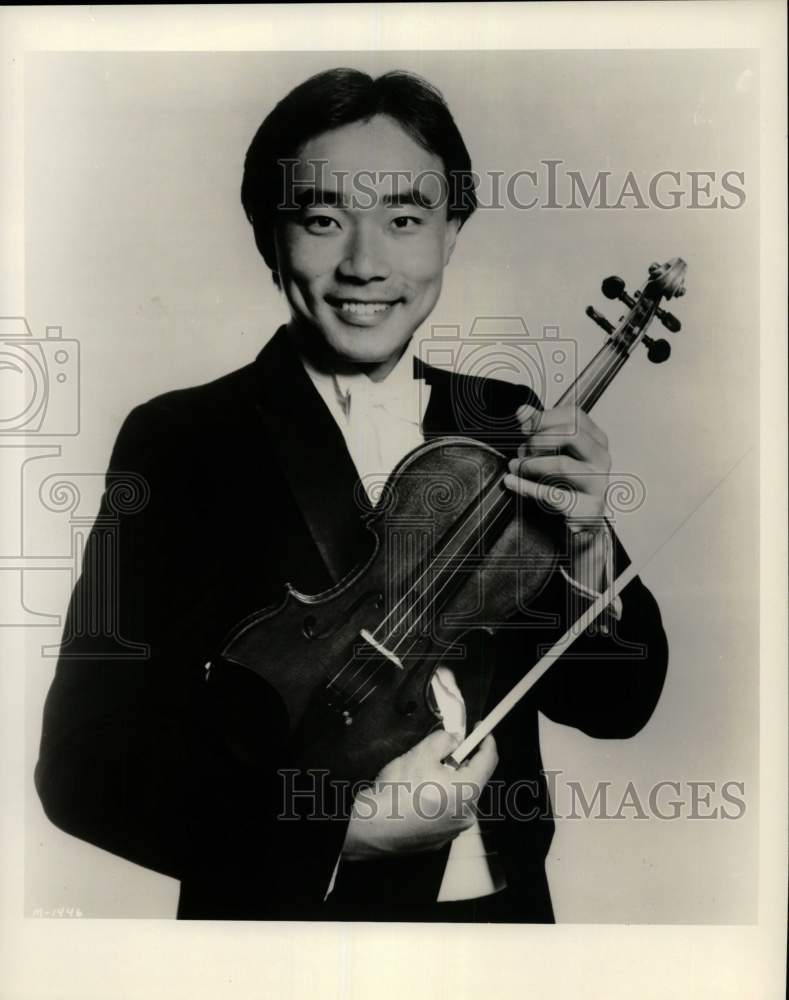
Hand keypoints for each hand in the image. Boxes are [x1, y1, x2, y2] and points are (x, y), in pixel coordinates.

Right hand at [341, 729, 497, 858]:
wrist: (371, 826)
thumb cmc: (397, 790)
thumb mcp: (421, 753)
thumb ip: (444, 740)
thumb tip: (455, 740)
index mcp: (468, 791)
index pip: (489, 761)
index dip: (487, 742)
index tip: (483, 732)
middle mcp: (467, 815)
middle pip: (473, 781)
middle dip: (461, 765)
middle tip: (441, 756)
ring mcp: (453, 831)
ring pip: (458, 799)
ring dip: (448, 785)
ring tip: (422, 779)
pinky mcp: (439, 841)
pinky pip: (446, 815)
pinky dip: (438, 803)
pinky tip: (417, 798)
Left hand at [504, 403, 612, 589]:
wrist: (579, 525)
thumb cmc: (565, 485)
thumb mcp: (551, 455)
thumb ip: (538, 432)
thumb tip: (522, 411)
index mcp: (596, 439)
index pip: (574, 415)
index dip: (544, 417)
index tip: (522, 426)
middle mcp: (602, 458)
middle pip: (572, 433)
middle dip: (538, 440)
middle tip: (521, 452)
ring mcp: (599, 483)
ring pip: (562, 464)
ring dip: (530, 465)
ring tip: (515, 468)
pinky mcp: (589, 508)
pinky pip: (553, 494)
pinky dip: (526, 487)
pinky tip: (511, 483)